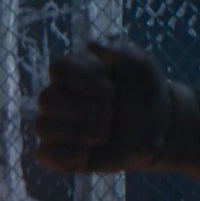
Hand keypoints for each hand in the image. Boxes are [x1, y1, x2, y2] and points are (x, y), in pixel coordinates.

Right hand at [34, 36, 170, 172]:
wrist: (158, 124)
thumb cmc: (144, 88)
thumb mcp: (142, 64)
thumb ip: (120, 49)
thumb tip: (91, 44)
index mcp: (73, 72)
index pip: (57, 68)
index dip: (83, 80)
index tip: (110, 89)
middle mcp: (59, 97)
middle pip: (45, 99)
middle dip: (84, 109)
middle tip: (110, 113)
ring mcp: (57, 125)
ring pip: (41, 126)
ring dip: (78, 131)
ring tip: (104, 133)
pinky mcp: (60, 153)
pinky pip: (43, 155)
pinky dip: (67, 155)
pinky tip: (89, 151)